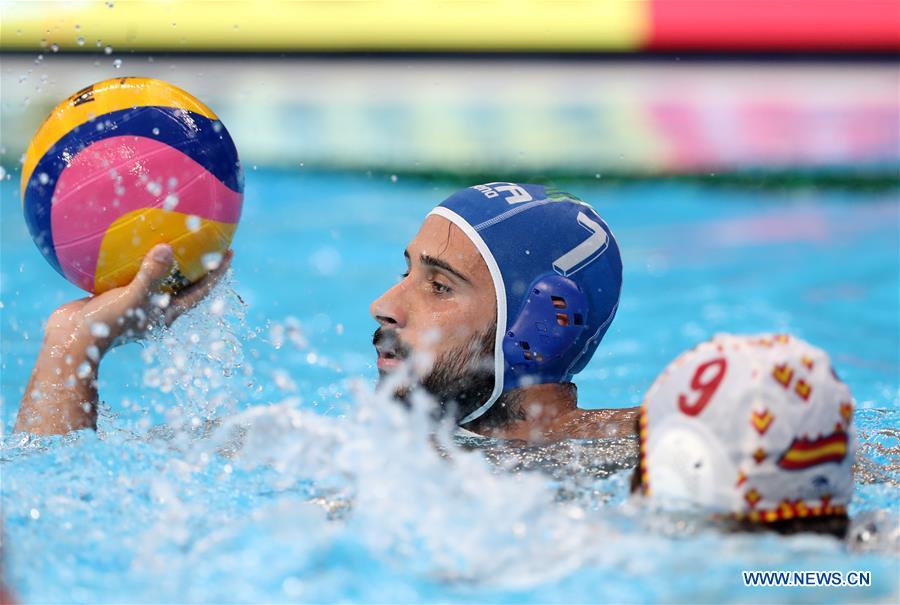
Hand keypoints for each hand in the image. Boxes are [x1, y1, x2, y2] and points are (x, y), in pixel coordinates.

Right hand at [14, 244, 232, 434]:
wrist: (70, 340)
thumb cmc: (107, 324)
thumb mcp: (133, 298)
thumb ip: (151, 274)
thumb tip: (167, 248)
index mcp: (168, 312)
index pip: (201, 290)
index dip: (217, 272)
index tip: (229, 251)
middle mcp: (155, 307)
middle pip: (183, 281)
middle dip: (196, 262)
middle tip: (205, 237)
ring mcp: (134, 301)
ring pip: (155, 275)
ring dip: (163, 257)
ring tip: (169, 231)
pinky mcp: (114, 295)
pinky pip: (127, 271)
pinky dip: (131, 256)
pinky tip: (126, 235)